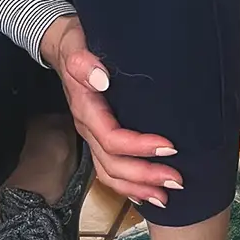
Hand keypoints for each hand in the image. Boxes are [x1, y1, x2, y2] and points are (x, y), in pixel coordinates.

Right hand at [40, 14, 181, 207]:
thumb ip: (85, 63)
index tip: (170, 146)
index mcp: (86, 109)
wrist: (63, 45)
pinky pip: (108, 168)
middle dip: (144, 176)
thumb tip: (102, 80)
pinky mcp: (98, 136)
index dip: (140, 147)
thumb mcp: (78, 45)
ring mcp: (91, 135)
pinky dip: (127, 185)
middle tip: (176, 179)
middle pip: (112, 164)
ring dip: (137, 188)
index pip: (112, 138)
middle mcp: (87, 127)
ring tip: (165, 197)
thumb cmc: (78, 42)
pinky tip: (146, 193)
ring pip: (109, 173)